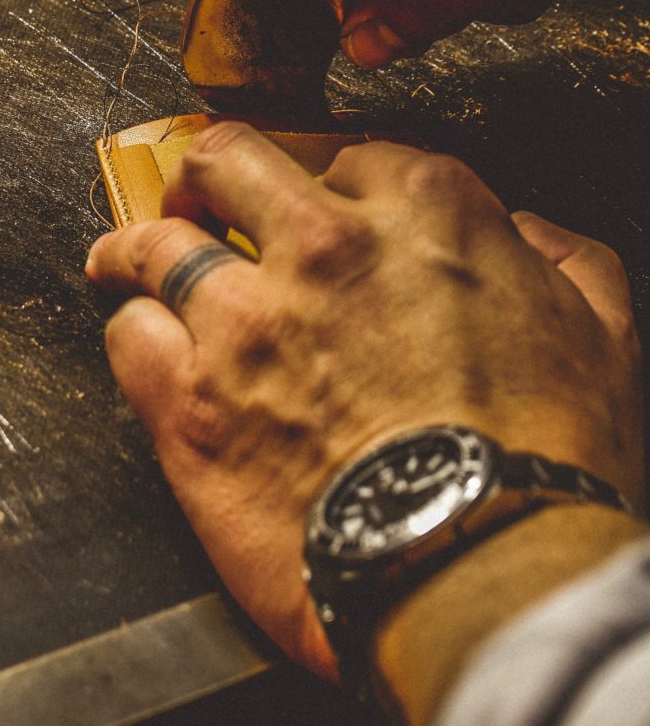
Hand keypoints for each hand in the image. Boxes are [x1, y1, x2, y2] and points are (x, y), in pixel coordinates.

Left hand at [86, 125, 642, 677]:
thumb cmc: (545, 465)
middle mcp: (323, 243)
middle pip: (231, 158)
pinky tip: (130, 333)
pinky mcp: (189, 396)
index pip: (356, 154)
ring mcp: (246, 315)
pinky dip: (127, 329)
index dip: (338, 181)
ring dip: (139, 245)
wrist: (481, 572)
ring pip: (157, 240)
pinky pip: (128, 333)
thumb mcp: (602, 336)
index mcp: (424, 212)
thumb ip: (565, 260)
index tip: (326, 206)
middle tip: (206, 197)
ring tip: (123, 257)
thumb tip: (527, 231)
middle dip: (214, 172)